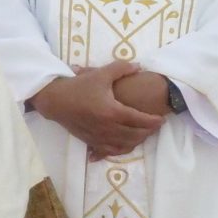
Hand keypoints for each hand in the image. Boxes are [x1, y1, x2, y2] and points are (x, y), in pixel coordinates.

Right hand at [31, 64, 164, 159]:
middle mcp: (106, 127)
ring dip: (137, 141)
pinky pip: (110, 150)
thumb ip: (121, 68)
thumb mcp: (101, 74)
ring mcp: (98, 137)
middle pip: (134, 135)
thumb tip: (139, 67)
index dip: (152, 121)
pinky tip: (127, 145)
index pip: (138, 119)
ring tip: (145, 134)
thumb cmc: (79, 86)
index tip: (162, 119)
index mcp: (111, 111)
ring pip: (123, 145)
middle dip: (148, 132)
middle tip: (157, 126)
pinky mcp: (90, 141)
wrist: (55, 100)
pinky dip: (121, 149)